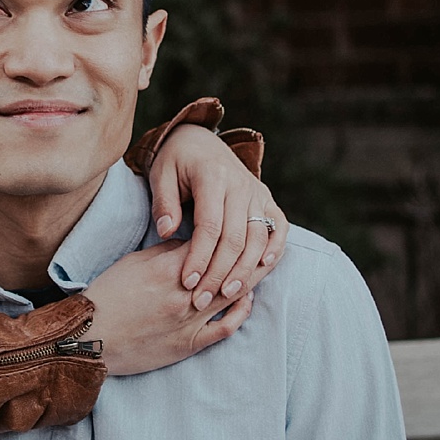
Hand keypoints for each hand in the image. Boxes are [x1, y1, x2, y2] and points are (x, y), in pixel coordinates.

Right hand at [85, 239, 255, 376]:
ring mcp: (190, 320)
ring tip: (263, 266)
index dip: (228, 232)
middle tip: (265, 242)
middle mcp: (185, 293)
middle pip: (230, 269)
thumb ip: (164, 251)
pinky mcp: (190, 343)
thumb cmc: (107, 296)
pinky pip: (226, 328)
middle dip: (251, 254)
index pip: (210, 244)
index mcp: (168, 268)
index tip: (238, 224)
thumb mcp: (131, 263)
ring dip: (252, 280)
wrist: (89, 338)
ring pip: (234, 296)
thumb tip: (190, 242)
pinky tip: (245, 300)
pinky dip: (241, 312)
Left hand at [148, 123, 287, 305]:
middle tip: (202, 299)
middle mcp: (241, 185)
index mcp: (213, 177)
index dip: (199, 257)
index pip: (209, 226)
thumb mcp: (160, 175)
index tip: (187, 282)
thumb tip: (167, 231)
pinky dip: (275, 247)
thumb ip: (164, 203)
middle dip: (219, 272)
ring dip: (245, 269)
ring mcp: (258, 192)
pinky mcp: (267, 199)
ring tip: (227, 293)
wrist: (199, 141)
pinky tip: (264, 267)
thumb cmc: (175, 162)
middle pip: (236, 237)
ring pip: (258, 237)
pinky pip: (279, 226)